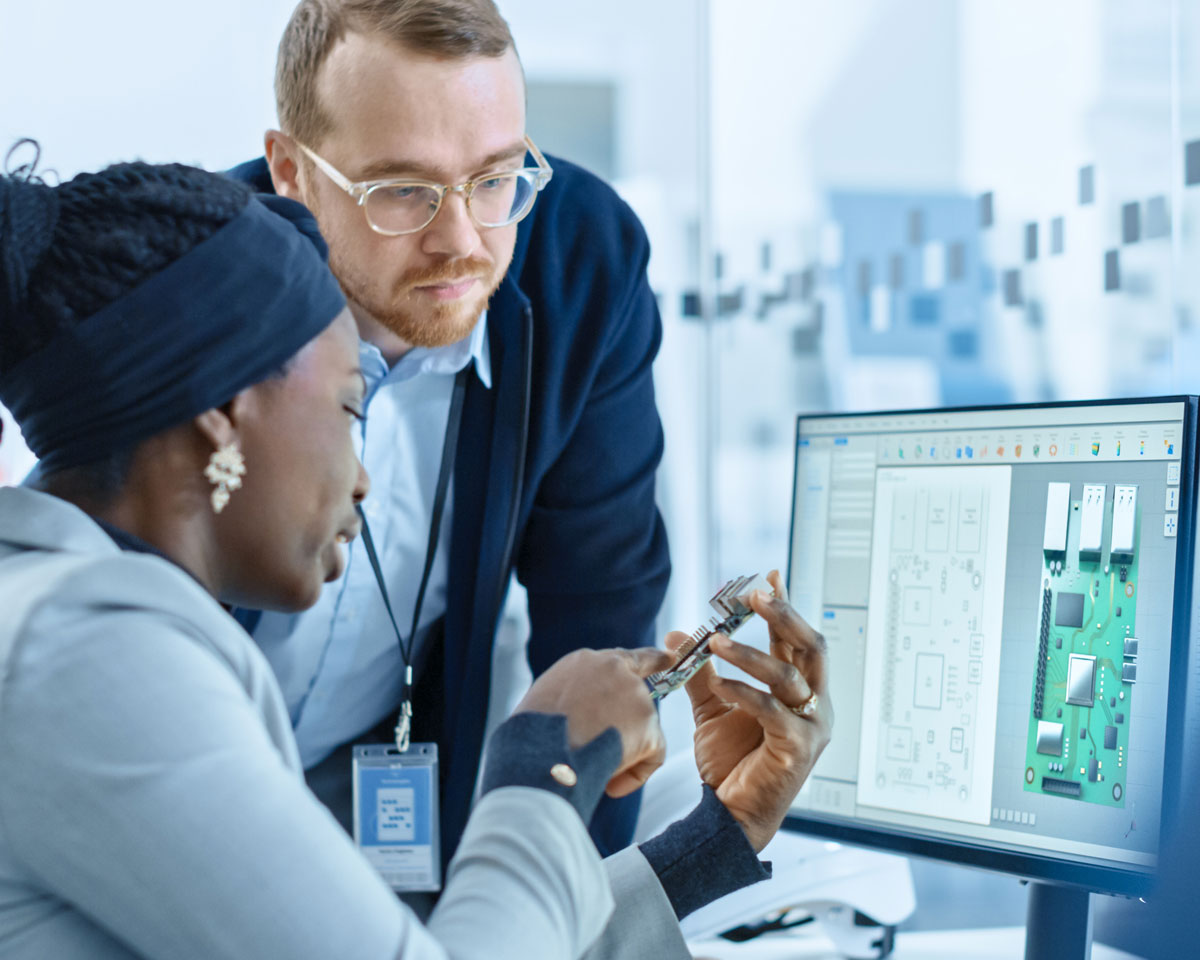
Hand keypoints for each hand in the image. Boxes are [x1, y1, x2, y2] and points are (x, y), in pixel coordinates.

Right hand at [513, 646, 674, 797]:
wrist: (539, 754)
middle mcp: (614, 668)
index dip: (648, 661)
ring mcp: (635, 694)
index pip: (624, 657)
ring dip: (623, 750)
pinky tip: (612, 784)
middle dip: (629, 720)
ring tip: (588, 766)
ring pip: (642, 728)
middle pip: (638, 693)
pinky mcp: (648, 722)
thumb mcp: (546, 700)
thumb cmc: (530, 736)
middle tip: (606, 746)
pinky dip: (636, 772)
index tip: (668, 658)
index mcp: (586, 661)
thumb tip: (584, 719)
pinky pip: (653, 753)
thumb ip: (574, 697)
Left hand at [672, 570, 831, 850]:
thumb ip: (700, 673)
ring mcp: (810, 726)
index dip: (786, 606)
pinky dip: (744, 692)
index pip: (795, 639)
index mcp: (799, 690)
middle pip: (811, 647)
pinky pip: (773, 710)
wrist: (729, 815)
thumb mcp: (712, 709)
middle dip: (785, 615)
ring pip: (788, 675)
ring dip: (751, 653)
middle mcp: (813, 704)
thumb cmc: (730, 762)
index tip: (770, 574)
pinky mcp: (797, 747)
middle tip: (756, 594)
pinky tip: (720, 683)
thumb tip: (677, 634)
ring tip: (716, 639)